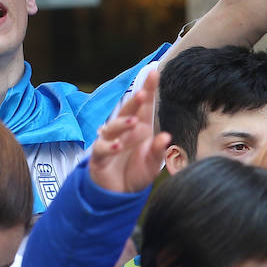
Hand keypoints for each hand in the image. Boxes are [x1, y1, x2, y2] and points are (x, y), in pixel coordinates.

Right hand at [89, 68, 169, 193]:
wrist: (119, 194)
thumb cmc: (137, 172)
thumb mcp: (153, 164)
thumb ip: (159, 151)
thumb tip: (166, 136)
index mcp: (140, 128)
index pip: (145, 106)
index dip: (148, 89)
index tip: (154, 72)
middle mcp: (124, 132)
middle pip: (127, 111)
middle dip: (134, 101)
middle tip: (143, 93)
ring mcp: (110, 142)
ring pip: (112, 127)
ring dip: (122, 123)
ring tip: (134, 123)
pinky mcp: (99, 156)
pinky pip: (102, 148)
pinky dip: (109, 146)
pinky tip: (118, 146)